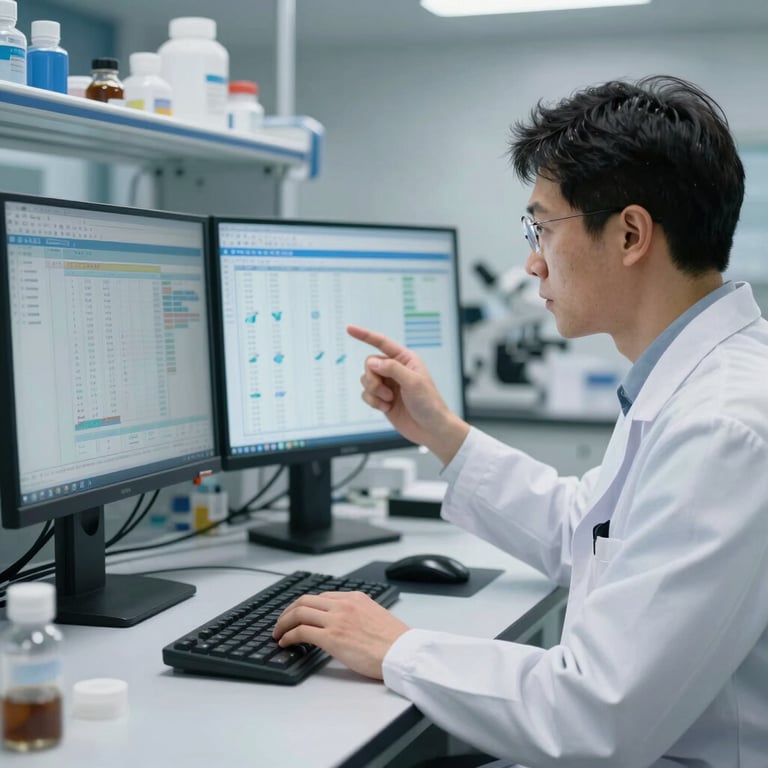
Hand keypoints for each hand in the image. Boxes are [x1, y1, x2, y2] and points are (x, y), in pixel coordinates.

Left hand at [272, 591, 409, 679]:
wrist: (402, 652)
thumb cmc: (394, 641)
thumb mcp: (375, 615)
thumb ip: (358, 614)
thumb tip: (345, 624)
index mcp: (354, 598)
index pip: (321, 597)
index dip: (304, 606)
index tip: (298, 615)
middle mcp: (343, 604)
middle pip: (305, 601)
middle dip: (288, 611)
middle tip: (281, 622)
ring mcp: (336, 619)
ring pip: (299, 613)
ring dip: (283, 623)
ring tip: (278, 633)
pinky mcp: (332, 638)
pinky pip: (301, 631)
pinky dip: (288, 635)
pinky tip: (285, 642)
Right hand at [347, 325, 468, 464]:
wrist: (430, 429)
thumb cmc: (429, 403)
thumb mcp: (413, 382)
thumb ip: (392, 368)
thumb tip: (372, 361)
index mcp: (405, 359)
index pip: (382, 342)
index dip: (365, 335)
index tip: (349, 329)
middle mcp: (395, 369)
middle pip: (370, 364)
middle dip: (373, 378)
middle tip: (385, 391)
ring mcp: (388, 384)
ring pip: (366, 379)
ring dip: (374, 392)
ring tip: (389, 400)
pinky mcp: (382, 398)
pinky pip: (366, 394)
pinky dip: (373, 402)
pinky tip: (386, 407)